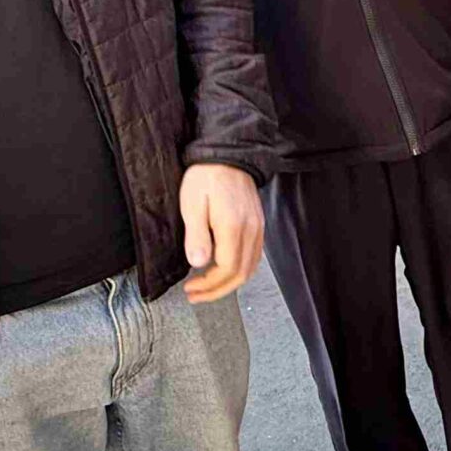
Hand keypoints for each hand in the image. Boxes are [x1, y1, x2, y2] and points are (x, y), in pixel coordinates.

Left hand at [178, 161, 263, 301]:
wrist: (228, 155)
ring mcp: (257, 229)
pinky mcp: (258, 225)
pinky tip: (225, 271)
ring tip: (208, 288)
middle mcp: (251, 231)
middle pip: (241, 275)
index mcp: (233, 227)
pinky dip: (240, 271)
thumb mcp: (192, 203)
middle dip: (218, 291)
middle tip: (196, 295)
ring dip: (229, 284)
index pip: (227, 270)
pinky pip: (254, 257)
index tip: (191, 288)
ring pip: (250, 269)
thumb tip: (199, 263)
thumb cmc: (207, 176)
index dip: (209, 285)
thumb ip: (197, 235)